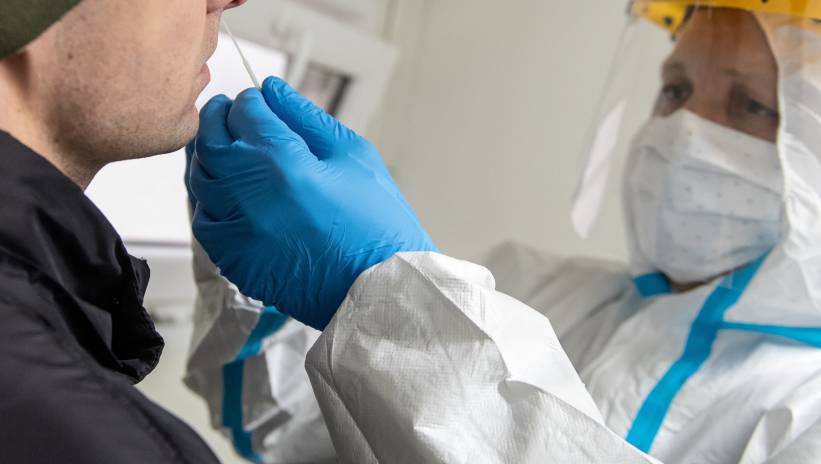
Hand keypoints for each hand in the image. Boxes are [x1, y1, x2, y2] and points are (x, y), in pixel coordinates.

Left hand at [187, 76, 436, 328]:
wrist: (379, 289)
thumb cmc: (377, 222)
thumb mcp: (354, 155)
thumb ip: (306, 118)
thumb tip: (272, 90)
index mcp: (283, 162)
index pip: (245, 113)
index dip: (250, 101)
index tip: (257, 101)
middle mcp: (250, 195)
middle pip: (210, 142)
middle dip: (217, 119)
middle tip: (228, 113)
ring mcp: (238, 231)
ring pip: (199, 181)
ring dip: (207, 157)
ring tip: (225, 148)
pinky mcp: (236, 261)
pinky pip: (205, 222)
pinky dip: (208, 201)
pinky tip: (225, 194)